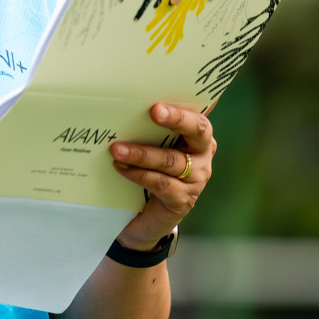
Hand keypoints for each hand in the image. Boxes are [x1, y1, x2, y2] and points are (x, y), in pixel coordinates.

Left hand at [108, 103, 215, 251]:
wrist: (145, 215)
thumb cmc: (148, 169)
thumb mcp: (149, 145)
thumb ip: (146, 128)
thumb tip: (123, 107)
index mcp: (197, 135)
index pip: (198, 115)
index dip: (184, 108)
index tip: (162, 103)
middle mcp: (202, 154)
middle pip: (198, 132)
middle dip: (177, 119)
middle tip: (154, 111)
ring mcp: (196, 179)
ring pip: (172, 161)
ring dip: (142, 153)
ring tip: (117, 149)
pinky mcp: (183, 199)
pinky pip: (161, 183)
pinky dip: (139, 174)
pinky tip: (121, 168)